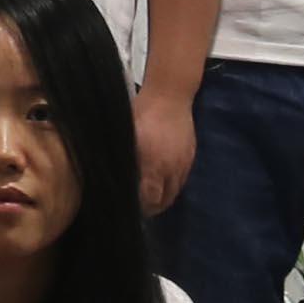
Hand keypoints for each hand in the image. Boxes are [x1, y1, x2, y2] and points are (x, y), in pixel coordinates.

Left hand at [133, 85, 197, 214]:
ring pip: (175, 191)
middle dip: (152, 207)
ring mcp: (183, 164)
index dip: (140, 207)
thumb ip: (123, 160)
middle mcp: (171, 169)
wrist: (170, 95)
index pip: (149, 200)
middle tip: (139, 206)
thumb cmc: (142, 113)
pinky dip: (172, 184)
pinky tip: (161, 178)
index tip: (129, 207)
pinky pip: (182, 179)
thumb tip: (112, 177)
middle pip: (165, 200)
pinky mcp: (191, 156)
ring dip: (163, 196)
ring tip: (150, 195)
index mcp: (153, 165)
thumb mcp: (126, 136)